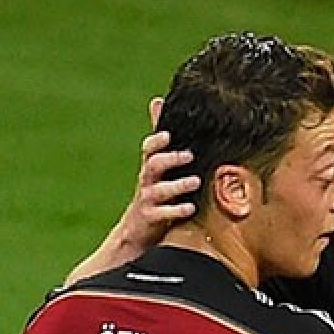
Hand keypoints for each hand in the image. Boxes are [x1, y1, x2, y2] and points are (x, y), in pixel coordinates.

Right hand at [115, 96, 200, 252]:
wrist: (137, 232)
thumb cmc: (155, 194)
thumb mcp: (158, 166)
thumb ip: (160, 140)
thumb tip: (157, 101)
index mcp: (151, 168)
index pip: (149, 149)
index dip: (157, 141)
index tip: (169, 135)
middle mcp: (147, 181)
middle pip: (153, 165)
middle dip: (170, 159)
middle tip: (189, 155)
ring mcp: (148, 200)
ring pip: (159, 190)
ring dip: (178, 185)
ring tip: (195, 181)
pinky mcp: (151, 219)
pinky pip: (162, 214)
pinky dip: (176, 210)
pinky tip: (190, 208)